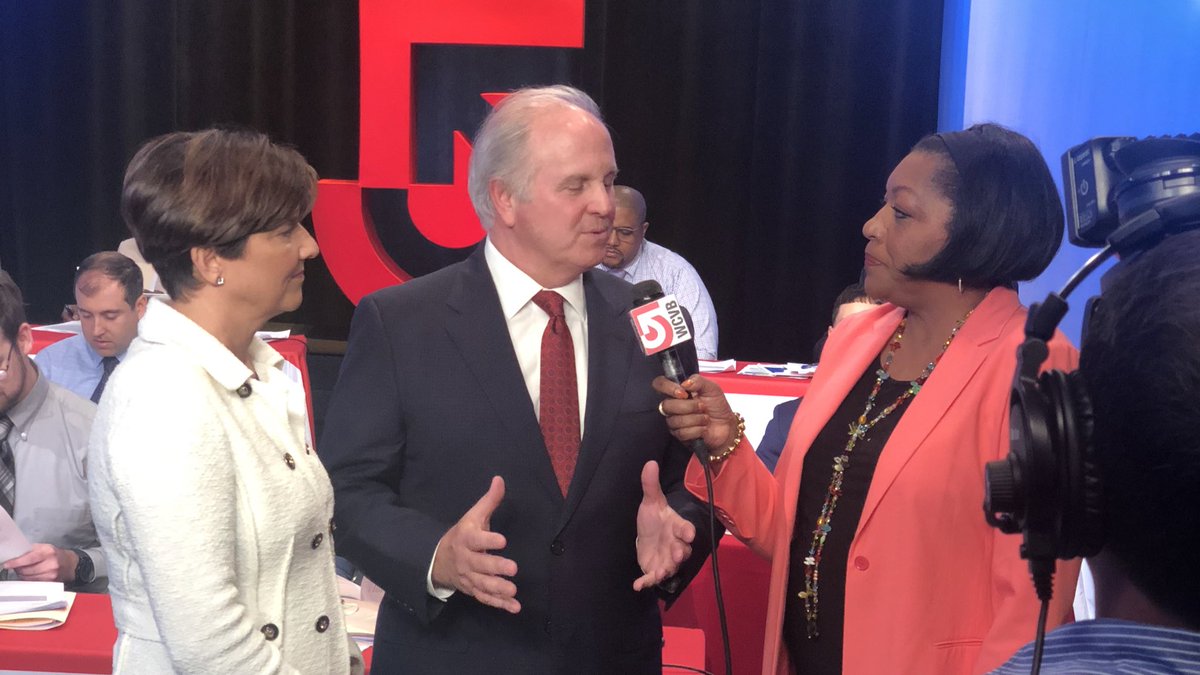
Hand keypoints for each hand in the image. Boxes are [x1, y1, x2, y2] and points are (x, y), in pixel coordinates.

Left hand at [4, 544, 76, 582]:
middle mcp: (51, 563)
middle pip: (27, 570)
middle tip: (16, 566)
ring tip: (25, 570)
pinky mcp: (51, 582)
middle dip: (18, 569)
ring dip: (23, 575)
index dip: (16, 562)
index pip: (29, 558)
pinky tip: (31, 575)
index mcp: (48, 551)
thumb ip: (30, 551)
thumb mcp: (44, 547)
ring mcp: (52, 574)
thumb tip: (14, 557)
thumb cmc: (54, 554)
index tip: (7, 564)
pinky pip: (34, 583)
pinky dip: (29, 579)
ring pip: (28, 578)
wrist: (70, 563)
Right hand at [431, 476, 520, 612]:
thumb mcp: (473, 516)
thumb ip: (489, 501)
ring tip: (513, 590)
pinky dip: (499, 604)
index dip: (488, 540)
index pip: (476, 539)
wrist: (438, 561)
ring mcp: (469, 577)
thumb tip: (500, 479)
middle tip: (513, 568)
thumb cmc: (462, 534)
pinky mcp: (474, 590)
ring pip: (483, 585)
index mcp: (467, 539)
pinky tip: (514, 607)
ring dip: (498, 589)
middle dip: (496, 567)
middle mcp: (467, 560)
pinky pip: (486, 599)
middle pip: (480, 565)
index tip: (502, 540)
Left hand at [632, 461, 695, 590]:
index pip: (684, 528)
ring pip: (670, 566)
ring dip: (666, 569)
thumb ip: (650, 485)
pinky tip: (638, 586)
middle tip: (678, 553)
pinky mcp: (655, 570)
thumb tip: (649, 462)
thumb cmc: (653, 519)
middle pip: (681, 550)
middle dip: (680, 552)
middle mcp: (675, 544)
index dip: (687, 531)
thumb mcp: (651, 501)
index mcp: (675, 526)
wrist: (647, 537)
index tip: (689, 532)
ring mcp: (666, 559)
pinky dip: (646, 582)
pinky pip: (652, 578)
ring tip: (662, 572)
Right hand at [652, 375, 739, 453]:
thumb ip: (698, 381)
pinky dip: (697, 430)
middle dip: (688, 406)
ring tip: (705, 418)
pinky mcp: (680, 436)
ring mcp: (674, 421)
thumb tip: (685, 383)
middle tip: (702, 406)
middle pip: (665, 405)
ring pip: (675, 420)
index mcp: (677, 392)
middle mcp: (672, 406)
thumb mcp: (712, 388)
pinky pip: (682, 433)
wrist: (726, 425)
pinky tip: (703, 428)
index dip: (667, 387)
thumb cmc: (717, 406)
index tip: (683, 393)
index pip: (659, 384)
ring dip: (695, 419)